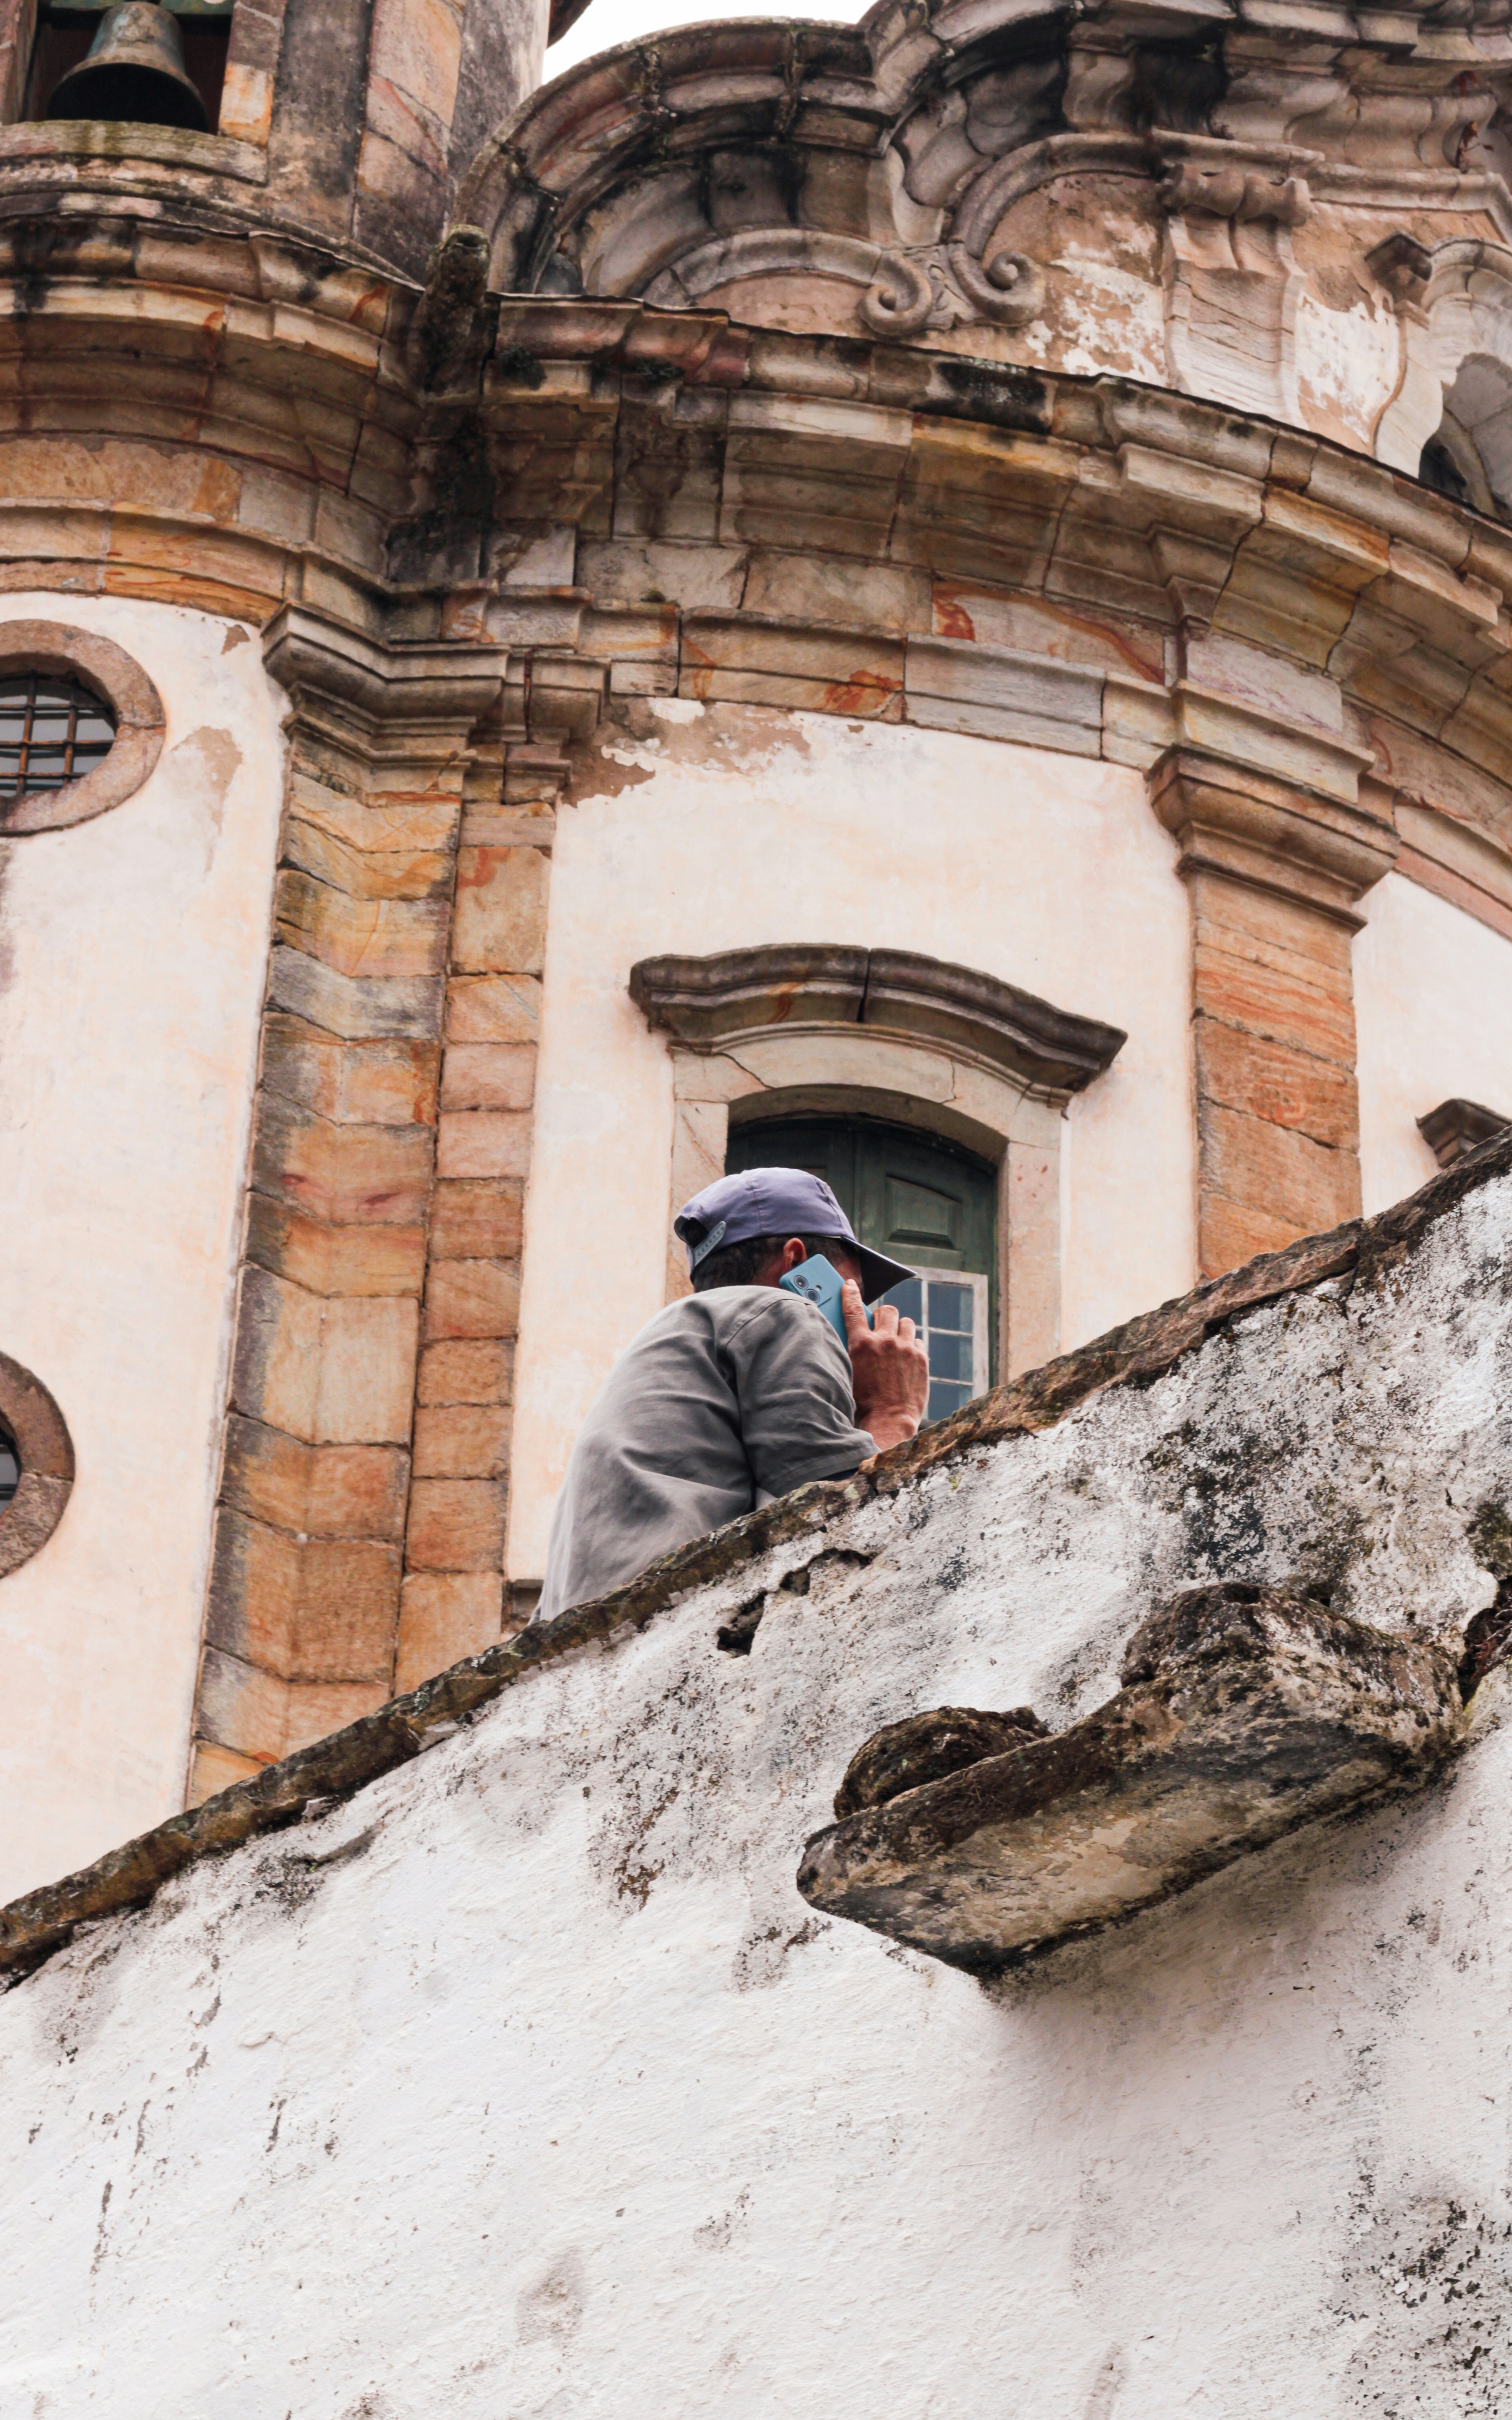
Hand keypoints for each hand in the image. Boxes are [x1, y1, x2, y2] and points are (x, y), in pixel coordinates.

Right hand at [842, 1279, 928, 1452]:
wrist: (889, 1421)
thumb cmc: (863, 1402)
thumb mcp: (848, 1372)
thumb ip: (850, 1349)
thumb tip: (852, 1334)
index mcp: (861, 1344)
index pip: (853, 1309)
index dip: (850, 1294)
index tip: (850, 1285)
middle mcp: (885, 1341)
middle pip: (886, 1311)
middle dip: (882, 1317)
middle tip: (880, 1328)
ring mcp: (905, 1349)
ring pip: (905, 1322)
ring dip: (899, 1330)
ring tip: (895, 1344)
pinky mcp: (921, 1359)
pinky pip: (917, 1340)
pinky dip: (911, 1346)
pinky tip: (906, 1359)